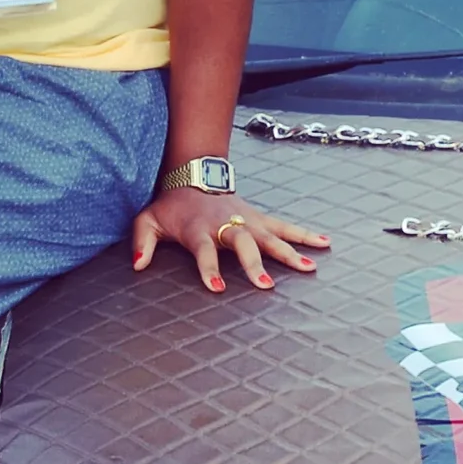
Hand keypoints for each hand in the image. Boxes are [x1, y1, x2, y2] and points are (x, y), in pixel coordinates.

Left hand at [130, 190, 329, 294]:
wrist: (194, 176)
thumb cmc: (171, 206)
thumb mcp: (147, 220)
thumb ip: (141, 243)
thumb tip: (138, 267)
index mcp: (199, 229)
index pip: (204, 250)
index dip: (210, 269)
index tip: (218, 287)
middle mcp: (226, 224)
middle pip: (243, 244)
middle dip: (254, 263)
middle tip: (266, 286)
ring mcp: (247, 220)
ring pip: (271, 236)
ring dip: (290, 252)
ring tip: (309, 268)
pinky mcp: (259, 218)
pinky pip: (285, 226)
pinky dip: (305, 234)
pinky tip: (325, 243)